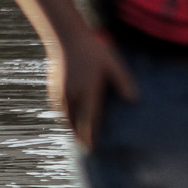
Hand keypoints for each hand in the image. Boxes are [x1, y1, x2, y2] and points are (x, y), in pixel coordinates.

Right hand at [49, 29, 134, 150]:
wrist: (66, 39)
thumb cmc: (93, 51)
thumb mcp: (113, 65)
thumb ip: (123, 83)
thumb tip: (134, 101)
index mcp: (88, 91)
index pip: (89, 120)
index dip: (90, 135)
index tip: (92, 148)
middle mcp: (72, 95)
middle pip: (74, 123)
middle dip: (80, 135)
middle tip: (86, 146)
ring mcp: (60, 92)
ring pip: (65, 117)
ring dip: (71, 127)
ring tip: (79, 135)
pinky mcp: (53, 88)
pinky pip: (59, 109)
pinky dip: (64, 117)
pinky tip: (70, 118)